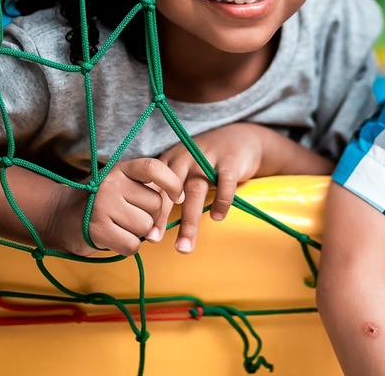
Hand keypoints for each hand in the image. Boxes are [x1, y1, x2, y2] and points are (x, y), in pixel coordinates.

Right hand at [48, 158, 183, 256]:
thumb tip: (178, 200)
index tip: (178, 196)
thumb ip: (145, 188)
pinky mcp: (97, 229)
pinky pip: (132, 245)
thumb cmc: (99, 202)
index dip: (172, 183)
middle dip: (149, 216)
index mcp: (121, 168)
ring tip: (118, 226)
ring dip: (137, 233)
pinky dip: (127, 247)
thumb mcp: (120, 184)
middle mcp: (112, 183)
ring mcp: (103, 205)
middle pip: (155, 205)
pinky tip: (113, 238)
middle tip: (128, 217)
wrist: (58, 217)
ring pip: (146, 226)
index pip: (153, 168)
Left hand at [158, 123, 275, 253]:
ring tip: (185, 246)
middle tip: (155, 241)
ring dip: (189, 221)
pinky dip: (221, 201)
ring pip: (195, 191)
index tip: (145, 235)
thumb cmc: (206, 160)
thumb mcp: (184, 167)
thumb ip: (170, 189)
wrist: (239, 137)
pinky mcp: (230, 160)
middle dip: (162, 217)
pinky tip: (217, 217)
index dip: (149, 210)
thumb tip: (153, 224)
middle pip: (171, 190)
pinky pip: (225, 183)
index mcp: (171, 160)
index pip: (155, 187)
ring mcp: (207, 158)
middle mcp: (185, 157)